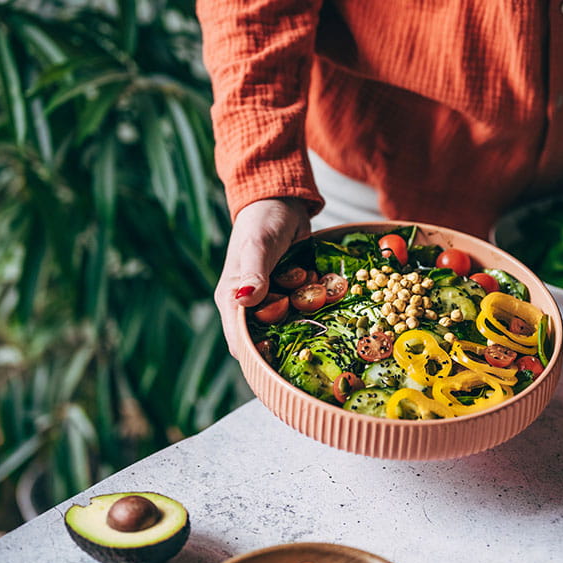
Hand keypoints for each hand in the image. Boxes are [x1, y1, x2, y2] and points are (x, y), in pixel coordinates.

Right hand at [215, 198, 310, 359]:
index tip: (284, 359)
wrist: (283, 202)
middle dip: (292, 339)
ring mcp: (274, 300)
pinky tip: (330, 292)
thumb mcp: (258, 244)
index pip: (240, 343)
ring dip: (310, 319)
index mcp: (232, 300)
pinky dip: (320, 303)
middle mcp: (251, 306)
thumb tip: (244, 298)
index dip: (259, 356)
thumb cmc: (262, 221)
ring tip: (322, 303)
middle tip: (314, 331)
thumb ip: (253, 272)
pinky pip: (307, 308)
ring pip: (292, 327)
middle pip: (269, 340)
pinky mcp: (292, 293)